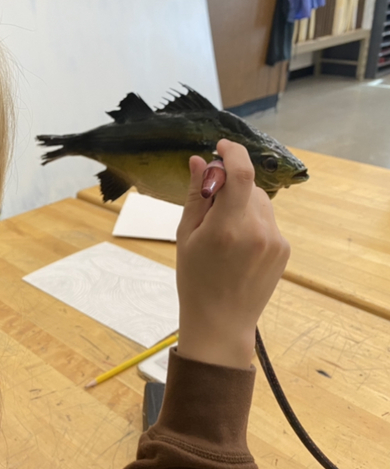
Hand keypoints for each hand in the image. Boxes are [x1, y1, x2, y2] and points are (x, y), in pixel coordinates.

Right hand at [175, 139, 289, 368]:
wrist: (221, 321)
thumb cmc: (195, 280)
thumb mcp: (185, 236)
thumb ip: (196, 196)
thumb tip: (199, 161)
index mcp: (227, 228)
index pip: (241, 174)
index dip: (232, 152)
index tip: (220, 147)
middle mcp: (257, 231)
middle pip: (249, 186)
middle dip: (230, 185)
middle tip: (209, 204)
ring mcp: (275, 241)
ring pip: (260, 202)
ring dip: (242, 203)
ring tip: (223, 232)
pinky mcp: (283, 249)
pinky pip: (267, 220)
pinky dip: (252, 220)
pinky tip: (237, 245)